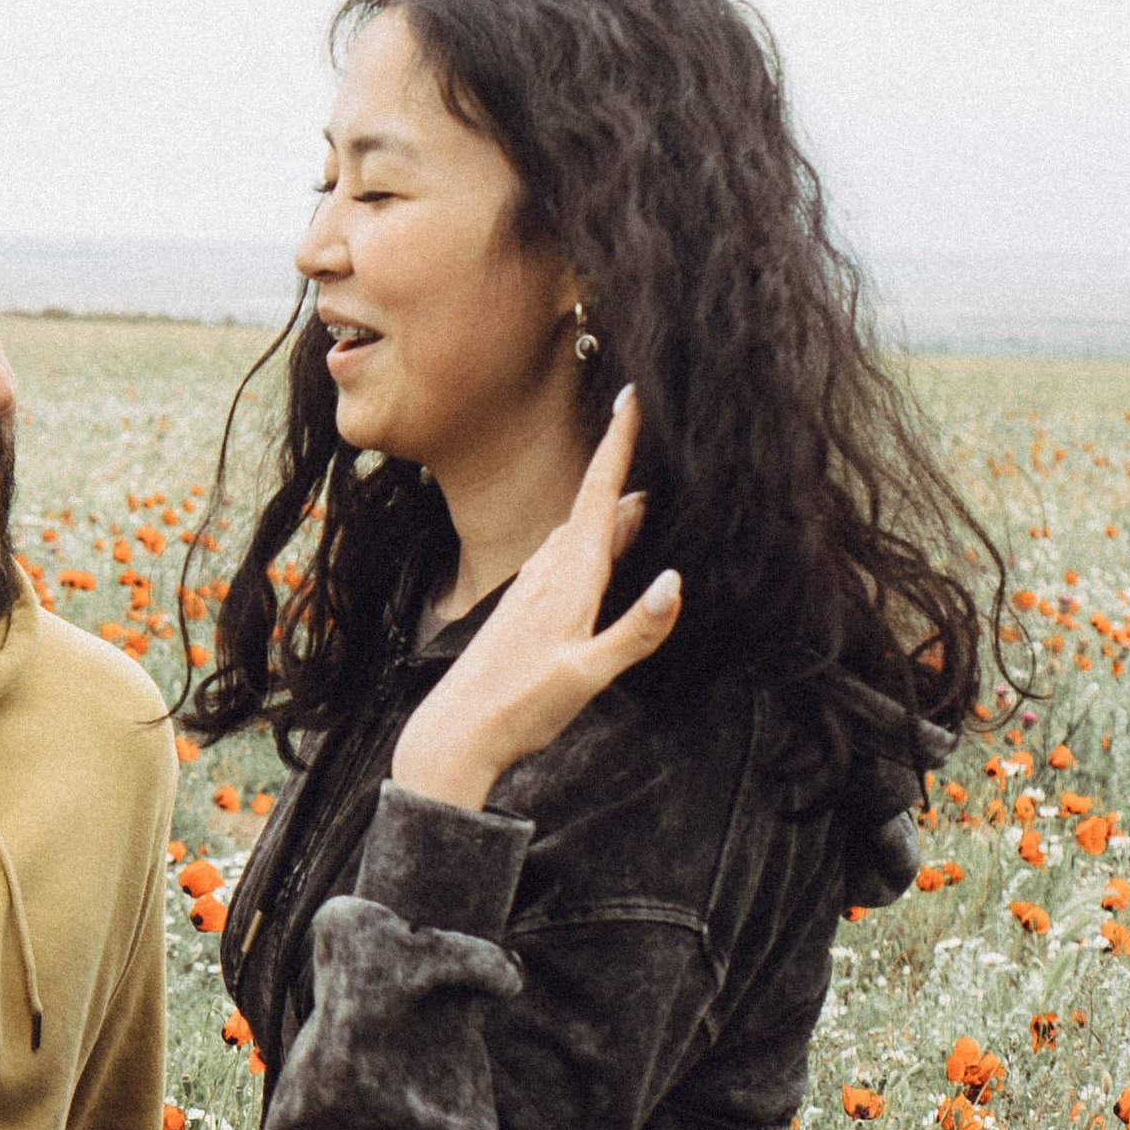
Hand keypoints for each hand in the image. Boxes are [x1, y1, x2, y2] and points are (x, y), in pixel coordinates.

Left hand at [391, 386, 679, 810]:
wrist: (454, 735)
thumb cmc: (519, 708)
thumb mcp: (588, 676)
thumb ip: (635, 632)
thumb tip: (675, 581)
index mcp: (569, 580)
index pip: (600, 497)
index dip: (617, 444)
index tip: (629, 394)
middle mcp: (547, 575)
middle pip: (592, 509)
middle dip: (619, 470)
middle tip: (643, 428)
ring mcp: (531, 591)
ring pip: (577, 535)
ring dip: (607, 512)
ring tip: (638, 499)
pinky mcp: (522, 611)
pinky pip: (563, 561)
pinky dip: (588, 544)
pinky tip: (591, 555)